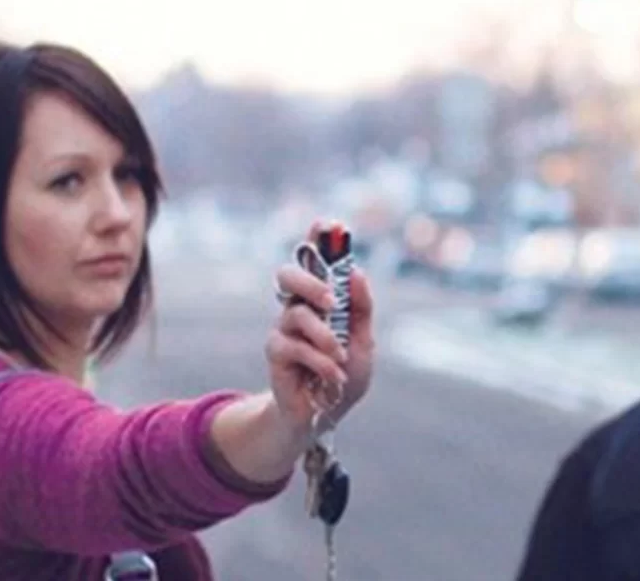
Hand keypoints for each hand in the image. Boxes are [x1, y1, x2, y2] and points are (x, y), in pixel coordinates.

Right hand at [264, 221, 375, 432]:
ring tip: (341, 358)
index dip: (317, 239)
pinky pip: (295, 346)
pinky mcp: (276, 353)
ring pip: (297, 315)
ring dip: (325, 337)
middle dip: (310, 281)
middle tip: (332, 301)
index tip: (327, 223)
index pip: (315, 261)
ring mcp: (284, 329)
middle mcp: (298, 308)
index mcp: (321, 300)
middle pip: (289, 274)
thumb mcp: (363, 342)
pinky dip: (320, 362)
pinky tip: (334, 377)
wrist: (325, 416)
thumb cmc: (344, 374)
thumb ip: (360, 308)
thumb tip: (357, 272)